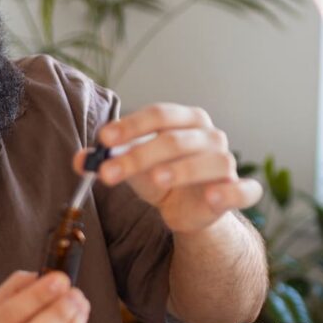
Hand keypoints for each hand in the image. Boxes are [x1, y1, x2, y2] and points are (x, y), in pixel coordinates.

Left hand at [74, 103, 261, 233]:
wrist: (191, 208)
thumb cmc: (162, 175)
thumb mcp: (132, 167)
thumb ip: (107, 160)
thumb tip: (79, 159)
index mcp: (185, 120)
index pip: (159, 115)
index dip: (131, 125)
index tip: (103, 139)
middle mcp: (210, 136)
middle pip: (174, 140)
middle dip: (138, 156)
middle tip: (107, 173)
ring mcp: (226, 162)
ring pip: (209, 162)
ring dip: (182, 170)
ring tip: (156, 179)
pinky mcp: (236, 191)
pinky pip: (243, 190)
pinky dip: (231, 192)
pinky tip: (212, 197)